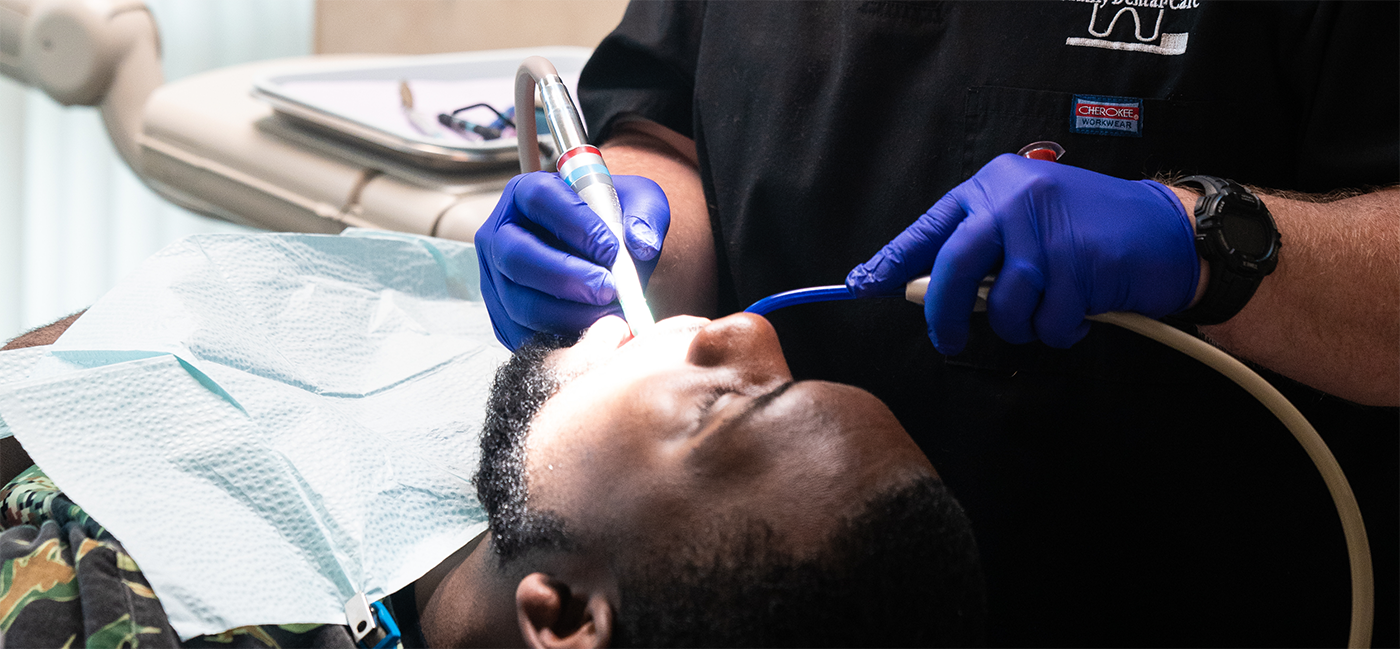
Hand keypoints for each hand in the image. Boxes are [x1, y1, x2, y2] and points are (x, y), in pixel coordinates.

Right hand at [476, 171, 669, 349]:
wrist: (602, 260)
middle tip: (609, 289)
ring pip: (519, 302)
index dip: (577, 225)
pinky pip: (523, 336)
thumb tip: (640, 245)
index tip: (612, 251)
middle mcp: (499, 234)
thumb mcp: (640, 203)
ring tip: (610, 315)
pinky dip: (562, 340)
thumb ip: (646, 214)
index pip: (541, 199)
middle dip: (567, 277)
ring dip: (568, 314)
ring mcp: (495, 278)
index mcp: (526, 193)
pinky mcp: (503, 317)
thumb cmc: (615, 224)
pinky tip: (595, 334)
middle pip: (517, 256)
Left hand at [847, 154, 1198, 354]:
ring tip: (1051, 308)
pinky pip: (1047, 323)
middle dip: (943, 313)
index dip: (893, 261)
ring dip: (1023, 324)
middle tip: (947, 339)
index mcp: (994, 186)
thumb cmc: (1092, 230)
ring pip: (1001, 305)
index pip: (930, 228)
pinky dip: (1061, 331)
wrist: (1169, 229)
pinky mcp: (1078, 265)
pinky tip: (1081, 310)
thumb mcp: (1030, 219)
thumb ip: (982, 247)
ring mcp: (1046, 231)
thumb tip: (919, 287)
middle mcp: (1014, 200)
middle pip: (952, 267)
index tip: (863, 285)